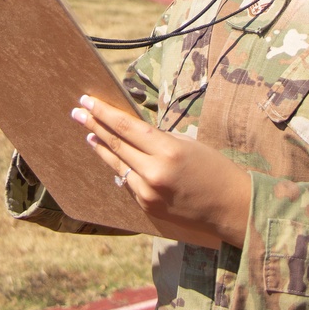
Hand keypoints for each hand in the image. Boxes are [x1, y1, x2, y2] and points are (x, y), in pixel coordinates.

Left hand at [71, 94, 250, 249]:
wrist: (231, 206)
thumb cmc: (215, 168)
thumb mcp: (188, 144)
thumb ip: (159, 139)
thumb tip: (133, 132)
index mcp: (167, 151)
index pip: (127, 127)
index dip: (104, 113)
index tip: (86, 101)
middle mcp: (153, 172)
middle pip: (116, 144)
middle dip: (94, 126)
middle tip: (77, 112)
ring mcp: (148, 193)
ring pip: (117, 165)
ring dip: (102, 148)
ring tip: (89, 134)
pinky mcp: (148, 207)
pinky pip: (128, 183)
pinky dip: (120, 169)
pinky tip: (112, 159)